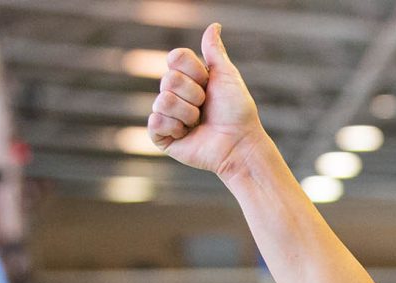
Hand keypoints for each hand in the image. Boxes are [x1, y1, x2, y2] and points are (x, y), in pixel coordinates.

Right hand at [148, 23, 265, 177]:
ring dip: (188, 113)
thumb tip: (214, 25)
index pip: (175, 57)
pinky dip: (174, 127)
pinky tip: (187, 134)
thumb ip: (215, 51)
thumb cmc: (237, 111)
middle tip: (206, 107)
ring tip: (199, 123)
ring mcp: (167, 115)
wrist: (240, 144)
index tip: (209, 82)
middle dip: (194, 95)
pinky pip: (154, 122)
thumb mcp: (227, 76)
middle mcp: (174, 94)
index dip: (194, 70)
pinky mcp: (162, 136)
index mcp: (187, 77)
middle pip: (168, 79)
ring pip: (163, 101)